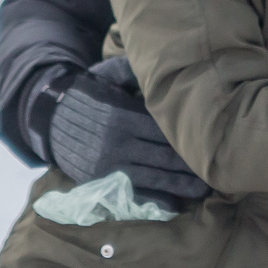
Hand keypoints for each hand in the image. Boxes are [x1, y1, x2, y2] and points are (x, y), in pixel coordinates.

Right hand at [45, 57, 211, 207]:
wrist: (47, 118)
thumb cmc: (85, 93)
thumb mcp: (106, 75)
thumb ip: (134, 72)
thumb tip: (164, 65)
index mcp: (121, 115)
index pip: (164, 129)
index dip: (189, 136)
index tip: (213, 138)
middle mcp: (116, 143)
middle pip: (164, 155)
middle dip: (192, 163)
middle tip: (220, 166)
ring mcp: (109, 166)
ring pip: (154, 178)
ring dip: (182, 184)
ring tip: (205, 187)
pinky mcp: (101, 182)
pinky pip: (134, 193)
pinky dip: (157, 199)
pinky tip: (177, 201)